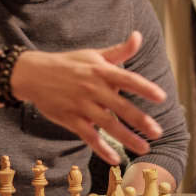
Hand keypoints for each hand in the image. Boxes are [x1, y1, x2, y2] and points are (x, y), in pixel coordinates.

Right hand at [11, 31, 165, 164]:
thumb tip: (138, 36)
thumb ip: (119, 50)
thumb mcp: (94, 55)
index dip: (145, 88)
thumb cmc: (69, 63)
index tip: (161, 97)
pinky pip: (88, 136)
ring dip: (126, 137)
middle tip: (158, 132)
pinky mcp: (70, 119)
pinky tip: (115, 159)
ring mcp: (81, 105)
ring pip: (107, 124)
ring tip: (144, 148)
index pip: (127, 79)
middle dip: (140, 120)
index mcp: (101, 71)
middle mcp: (92, 88)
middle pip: (120, 106)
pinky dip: (101, 149)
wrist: (34, 73)